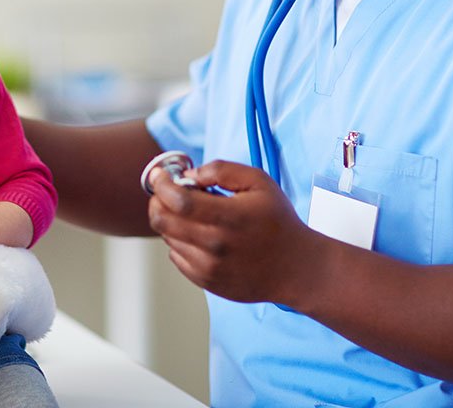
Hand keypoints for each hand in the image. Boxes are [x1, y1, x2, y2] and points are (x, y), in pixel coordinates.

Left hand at [147, 159, 315, 304]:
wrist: (295, 267)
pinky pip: (176, 257)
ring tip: (196, 214)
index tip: (159, 175)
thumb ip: (222, 170)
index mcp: (229, 218)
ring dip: (171, 221)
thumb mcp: (258, 182)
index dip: (161, 184)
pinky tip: (201, 234)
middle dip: (157, 200)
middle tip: (166, 191)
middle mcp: (214, 245)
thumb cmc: (278, 222)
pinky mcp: (206, 282)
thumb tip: (190, 175)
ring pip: (167, 238)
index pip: (178, 200)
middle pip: (162, 221)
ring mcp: (208, 267)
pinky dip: (180, 241)